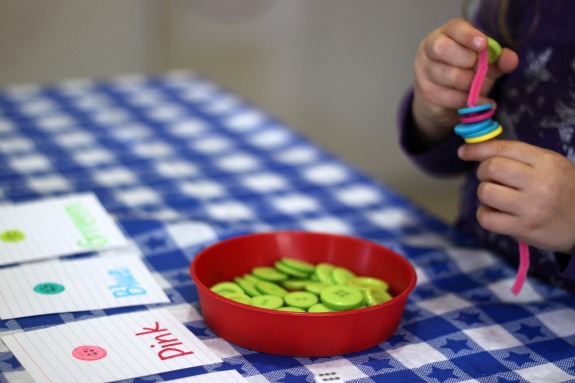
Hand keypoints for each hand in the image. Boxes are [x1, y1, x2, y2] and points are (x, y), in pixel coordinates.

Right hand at [411, 18, 517, 144]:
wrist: (442, 103)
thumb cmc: (463, 75)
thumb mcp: (483, 66)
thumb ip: (498, 60)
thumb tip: (510, 58)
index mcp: (445, 34)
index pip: (454, 29)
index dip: (468, 36)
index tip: (483, 44)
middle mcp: (429, 49)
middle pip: (443, 48)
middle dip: (467, 61)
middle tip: (477, 70)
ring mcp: (423, 71)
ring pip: (449, 75)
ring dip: (470, 84)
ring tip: (477, 88)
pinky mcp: (425, 92)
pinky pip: (450, 96)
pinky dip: (468, 100)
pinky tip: (478, 101)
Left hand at [458, 140, 574, 253]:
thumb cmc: (564, 191)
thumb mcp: (552, 165)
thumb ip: (520, 157)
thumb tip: (479, 150)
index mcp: (546, 162)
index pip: (503, 148)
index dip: (478, 149)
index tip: (464, 152)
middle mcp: (539, 183)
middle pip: (491, 168)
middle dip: (483, 172)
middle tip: (493, 179)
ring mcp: (531, 207)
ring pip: (485, 192)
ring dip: (485, 193)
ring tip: (499, 197)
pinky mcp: (523, 229)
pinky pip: (486, 217)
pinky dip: (486, 214)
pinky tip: (498, 213)